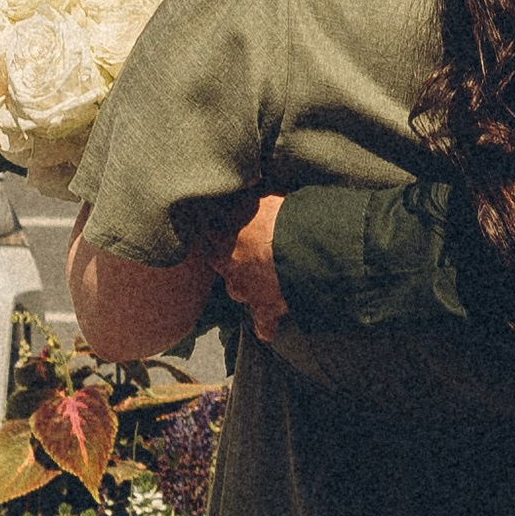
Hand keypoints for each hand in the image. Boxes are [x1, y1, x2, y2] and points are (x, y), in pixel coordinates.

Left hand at [222, 194, 286, 342]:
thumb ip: (249, 196)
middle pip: (220, 263)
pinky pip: (263, 323)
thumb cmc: (284, 216)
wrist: (306, 247)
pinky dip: (266, 327)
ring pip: (238, 292)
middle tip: (239, 250)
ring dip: (245, 287)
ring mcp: (247, 289)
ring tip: (258, 280)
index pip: (208, 232)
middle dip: (226, 258)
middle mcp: (230, 265)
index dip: (215, 228)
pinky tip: (267, 331)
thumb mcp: (262, 195)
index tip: (218, 223)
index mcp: (224, 236)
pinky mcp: (267, 309)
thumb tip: (245, 184)